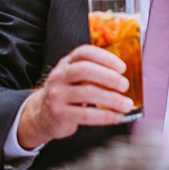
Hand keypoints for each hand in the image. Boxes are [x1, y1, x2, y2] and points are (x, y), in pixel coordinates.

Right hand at [17, 44, 134, 149]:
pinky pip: (86, 114)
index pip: (85, 53)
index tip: (122, 68)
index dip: (105, 58)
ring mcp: (56, 94)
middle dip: (110, 77)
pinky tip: (117, 117)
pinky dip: (105, 116)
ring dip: (112, 99)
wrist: (42, 115)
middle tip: (125, 86)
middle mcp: (59, 76)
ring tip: (126, 105)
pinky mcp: (59, 114)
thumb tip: (124, 78)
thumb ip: (94, 73)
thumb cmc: (68, 94)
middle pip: (85, 70)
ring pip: (87, 93)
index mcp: (66, 63)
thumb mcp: (75, 78)